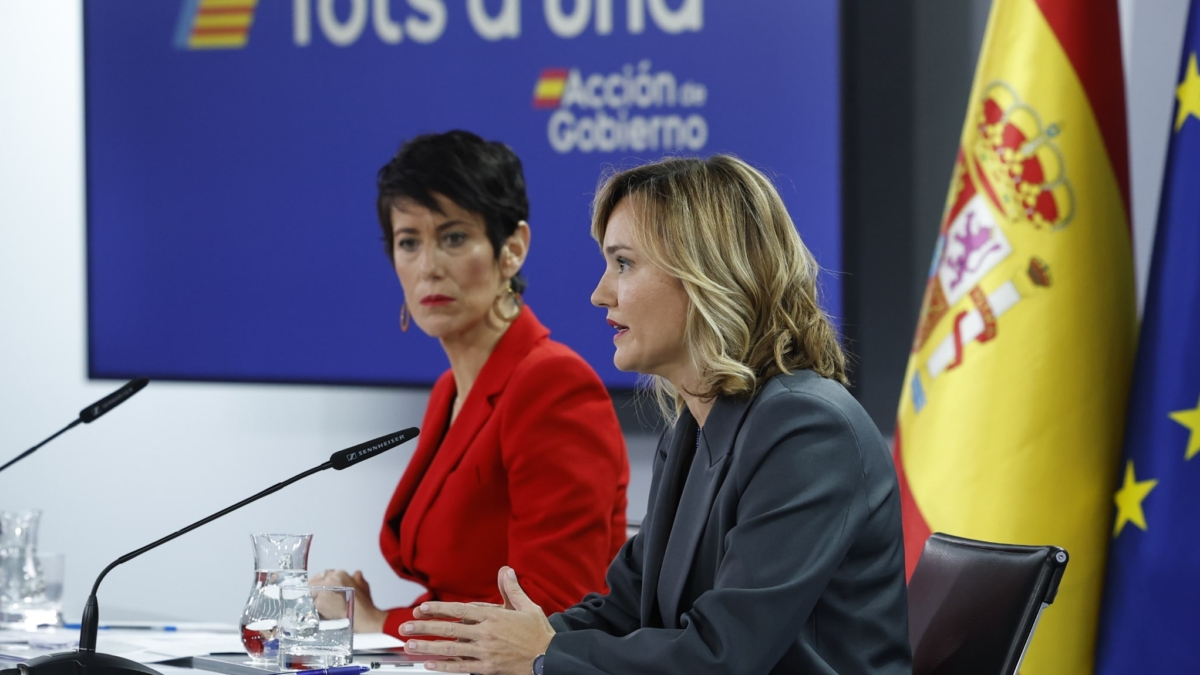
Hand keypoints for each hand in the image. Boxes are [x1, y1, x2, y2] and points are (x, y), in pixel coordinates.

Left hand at [309, 569, 387, 633]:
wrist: (362, 618)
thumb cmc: (364, 603)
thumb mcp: (363, 586)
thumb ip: (357, 578)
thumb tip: (356, 574)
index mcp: (339, 574)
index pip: (325, 573)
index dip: (324, 580)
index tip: (325, 586)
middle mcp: (328, 580)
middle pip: (314, 581)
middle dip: (315, 588)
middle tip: (318, 595)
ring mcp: (322, 592)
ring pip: (310, 592)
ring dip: (312, 596)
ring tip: (317, 603)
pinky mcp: (318, 604)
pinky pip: (311, 602)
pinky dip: (313, 605)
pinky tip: (319, 609)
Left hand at [402, 567, 555, 673]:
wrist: (550, 657)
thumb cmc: (538, 633)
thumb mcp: (527, 607)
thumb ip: (511, 589)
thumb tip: (506, 570)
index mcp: (494, 617)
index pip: (459, 610)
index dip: (438, 609)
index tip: (422, 608)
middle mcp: (486, 633)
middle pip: (449, 629)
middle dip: (424, 627)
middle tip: (405, 626)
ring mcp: (485, 652)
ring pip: (451, 649)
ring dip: (428, 647)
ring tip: (410, 645)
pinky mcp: (487, 668)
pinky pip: (461, 667)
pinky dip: (444, 666)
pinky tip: (429, 665)